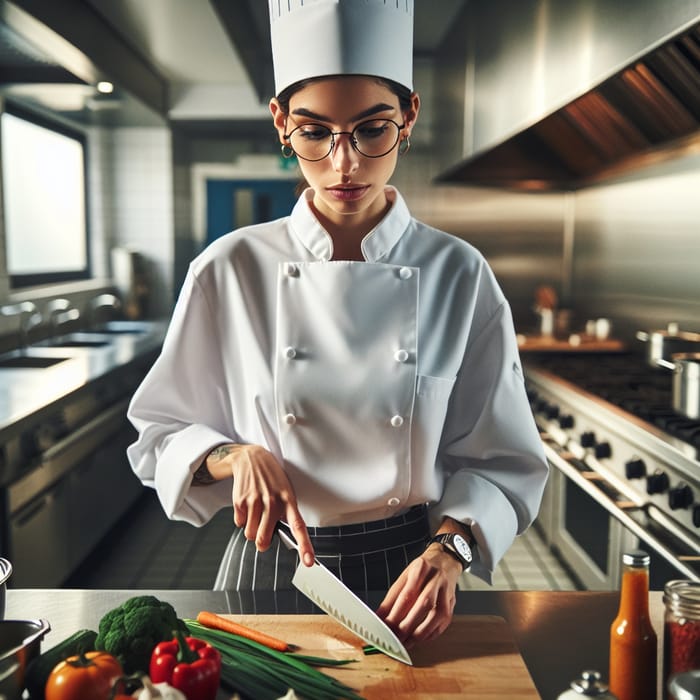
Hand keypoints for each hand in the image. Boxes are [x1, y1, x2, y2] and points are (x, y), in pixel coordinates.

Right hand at [205, 443, 314, 565]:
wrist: (251, 458)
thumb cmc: (271, 478)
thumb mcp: (284, 490)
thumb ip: (285, 512)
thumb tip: (281, 536)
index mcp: (288, 500)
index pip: (298, 526)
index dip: (304, 546)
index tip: (309, 561)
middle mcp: (272, 502)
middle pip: (263, 540)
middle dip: (262, 542)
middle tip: (263, 533)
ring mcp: (255, 501)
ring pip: (250, 535)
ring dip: (252, 528)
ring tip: (256, 511)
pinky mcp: (240, 501)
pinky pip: (239, 524)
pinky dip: (242, 519)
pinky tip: (247, 504)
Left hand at [376, 545, 461, 646]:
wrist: (445, 560)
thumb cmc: (422, 570)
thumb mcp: (404, 576)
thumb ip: (392, 597)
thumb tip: (380, 617)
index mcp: (421, 568)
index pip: (407, 593)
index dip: (396, 612)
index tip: (385, 626)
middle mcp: (436, 579)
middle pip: (424, 603)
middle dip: (408, 624)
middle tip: (395, 638)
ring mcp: (447, 591)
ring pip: (437, 614)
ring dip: (421, 632)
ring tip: (407, 642)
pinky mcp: (453, 603)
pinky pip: (444, 622)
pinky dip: (431, 633)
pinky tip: (421, 638)